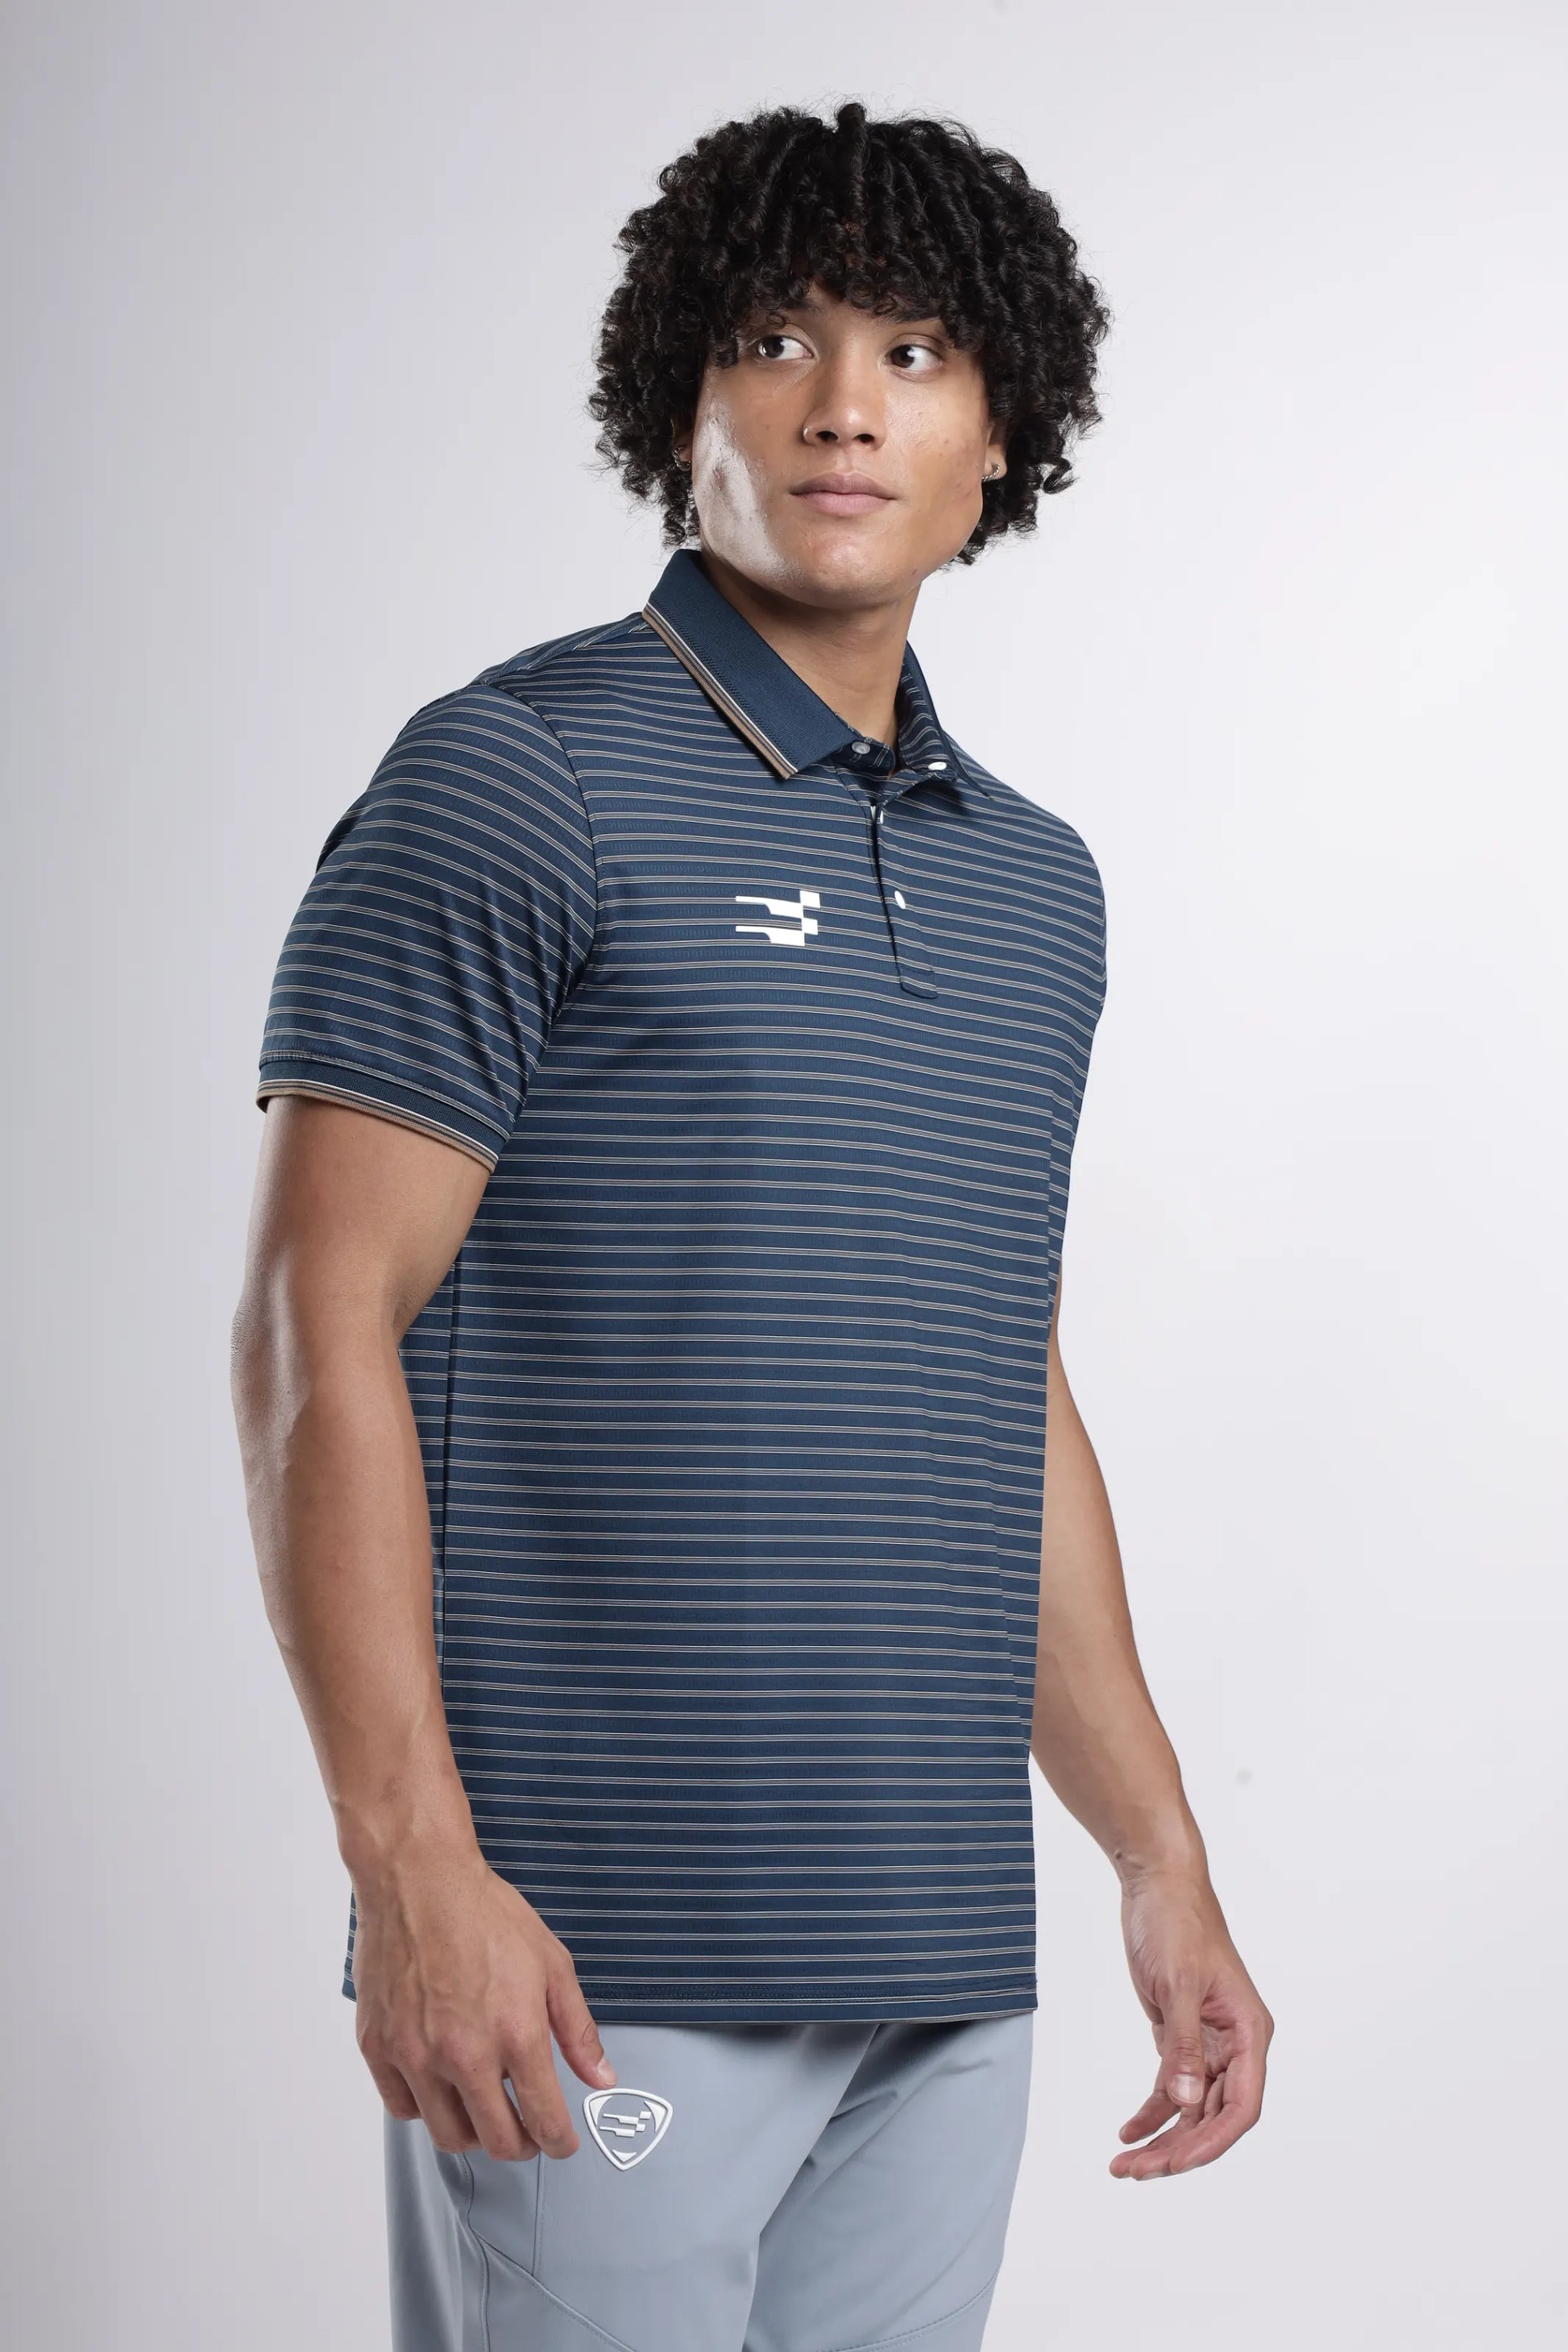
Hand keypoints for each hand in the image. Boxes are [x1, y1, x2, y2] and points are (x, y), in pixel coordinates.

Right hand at [349, 1841, 616, 2161]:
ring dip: (473, 2132)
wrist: (418, 1880)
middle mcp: (464, 2055)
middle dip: (521, 2145)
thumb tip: (602, 2080)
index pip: (544, 2121)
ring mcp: (415, 2055)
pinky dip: (425, 2107)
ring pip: (447, 2134)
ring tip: (484, 2109)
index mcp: (516, 2034)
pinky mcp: (378, 2048)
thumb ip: (578, 2030)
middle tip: (526, 2131)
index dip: (559, 2142)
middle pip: (497, 2141)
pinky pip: (402, 2109)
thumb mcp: (552, 1964)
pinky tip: (440, 2084)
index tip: (561, 2143)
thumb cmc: (486, 1914)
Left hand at [1110, 1867, 1271, 2178]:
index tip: (1175, 2163)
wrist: (1157, 1883)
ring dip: (1162, 2137)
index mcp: (1250, 2032)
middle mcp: (1236, 2044)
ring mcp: (1209, 2042)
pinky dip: (1152, 2110)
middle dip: (1177, 2148)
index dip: (1212, 2142)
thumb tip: (1184, 2103)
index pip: (1242, 2106)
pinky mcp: (1182, 2035)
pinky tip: (1128, 2131)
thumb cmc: (1177, 1921)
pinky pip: (1171, 2085)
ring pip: (1191, 2106)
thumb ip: (1182, 2046)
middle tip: (1134, 2171)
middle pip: (1213, 2115)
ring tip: (1123, 2165)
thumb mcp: (1176, 1982)